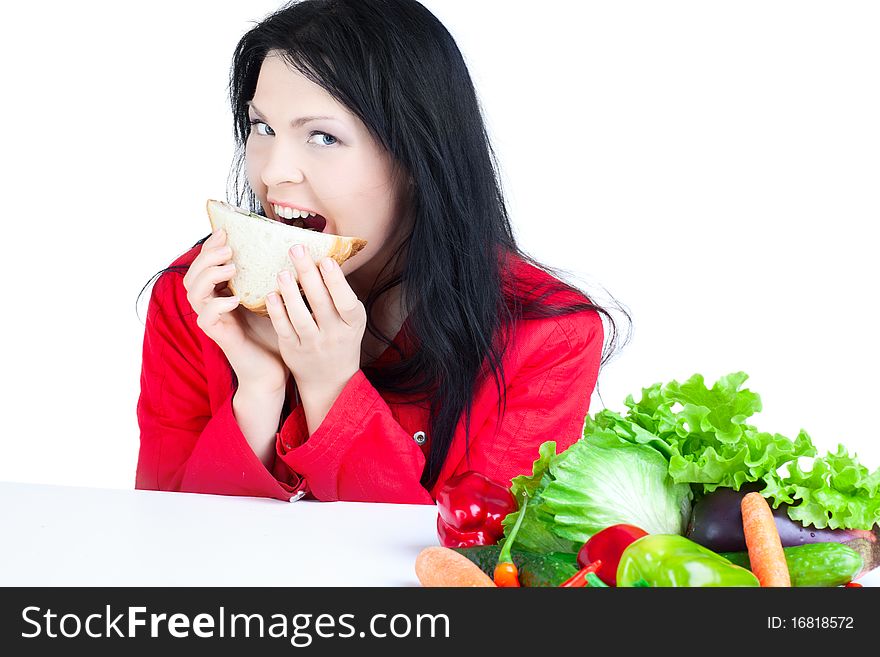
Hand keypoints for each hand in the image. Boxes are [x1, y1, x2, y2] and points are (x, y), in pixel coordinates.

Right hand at [182, 229, 288, 391]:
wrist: (276, 369)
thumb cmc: (277, 333)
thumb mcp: (275, 298)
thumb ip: (272, 276)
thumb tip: (291, 245)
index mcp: (224, 293)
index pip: (205, 264)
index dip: (211, 246)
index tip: (227, 230)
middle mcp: (214, 305)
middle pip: (192, 275)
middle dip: (207, 256)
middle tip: (229, 247)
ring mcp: (214, 321)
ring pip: (193, 293)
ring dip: (209, 275)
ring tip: (231, 267)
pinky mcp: (219, 337)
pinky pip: (205, 318)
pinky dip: (217, 305)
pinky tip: (235, 299)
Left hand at [265, 244, 366, 394]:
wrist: (330, 379)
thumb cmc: (341, 338)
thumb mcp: (351, 320)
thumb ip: (340, 295)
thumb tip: (325, 257)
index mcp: (353, 324)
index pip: (346, 301)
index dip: (336, 281)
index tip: (325, 259)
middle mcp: (334, 335)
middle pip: (321, 303)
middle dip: (308, 274)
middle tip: (296, 249)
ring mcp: (313, 345)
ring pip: (300, 317)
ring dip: (289, 293)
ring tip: (282, 272)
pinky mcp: (293, 351)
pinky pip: (284, 329)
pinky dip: (277, 312)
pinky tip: (270, 295)